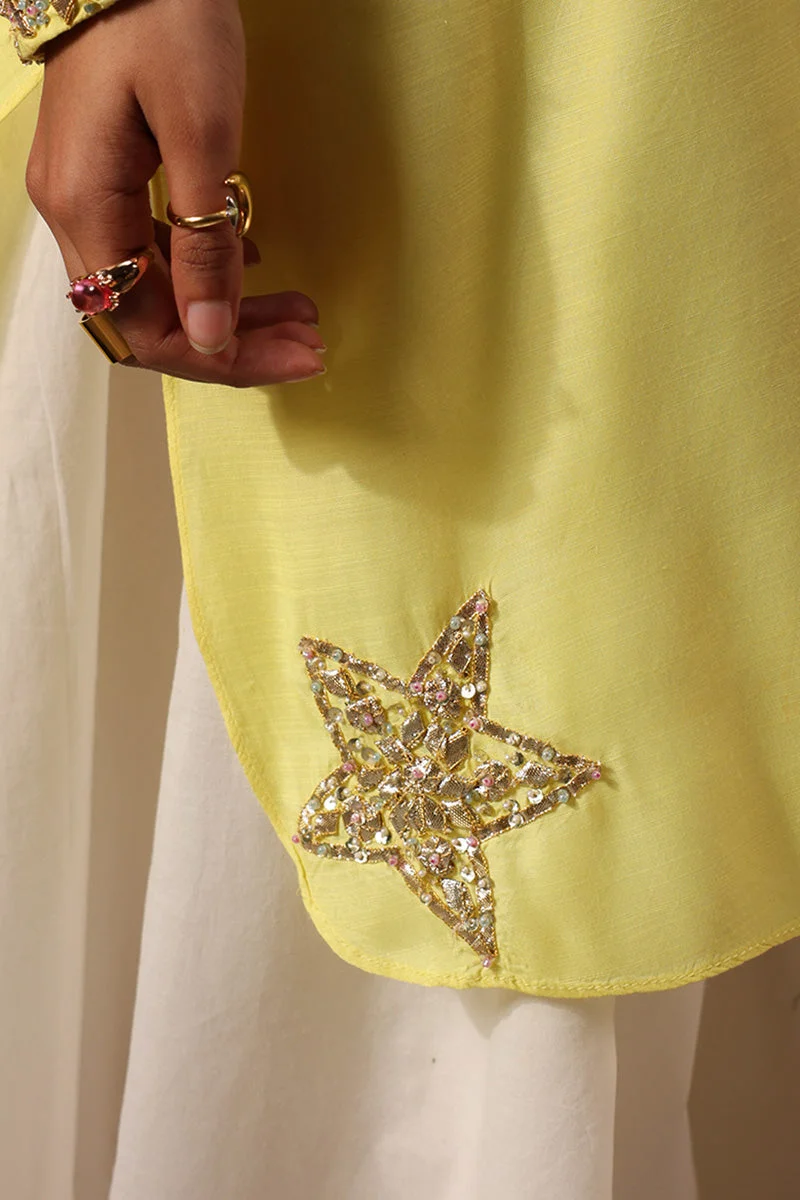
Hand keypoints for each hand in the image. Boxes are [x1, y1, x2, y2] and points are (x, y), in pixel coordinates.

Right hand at [25, 0, 326, 385]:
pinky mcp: (106, 176)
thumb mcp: (202, 133)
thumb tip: (210, 335)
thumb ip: (203, 243)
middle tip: (310, 344)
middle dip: (234, 342)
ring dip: (227, 310)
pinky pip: (153, 251)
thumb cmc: (165, 18)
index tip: (293, 356)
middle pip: (152, 319)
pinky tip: (254, 268)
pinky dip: (208, 270)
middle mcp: (74, 214)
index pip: (147, 327)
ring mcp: (85, 195)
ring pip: (157, 290)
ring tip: (298, 315)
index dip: (220, 357)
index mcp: (86, 208)